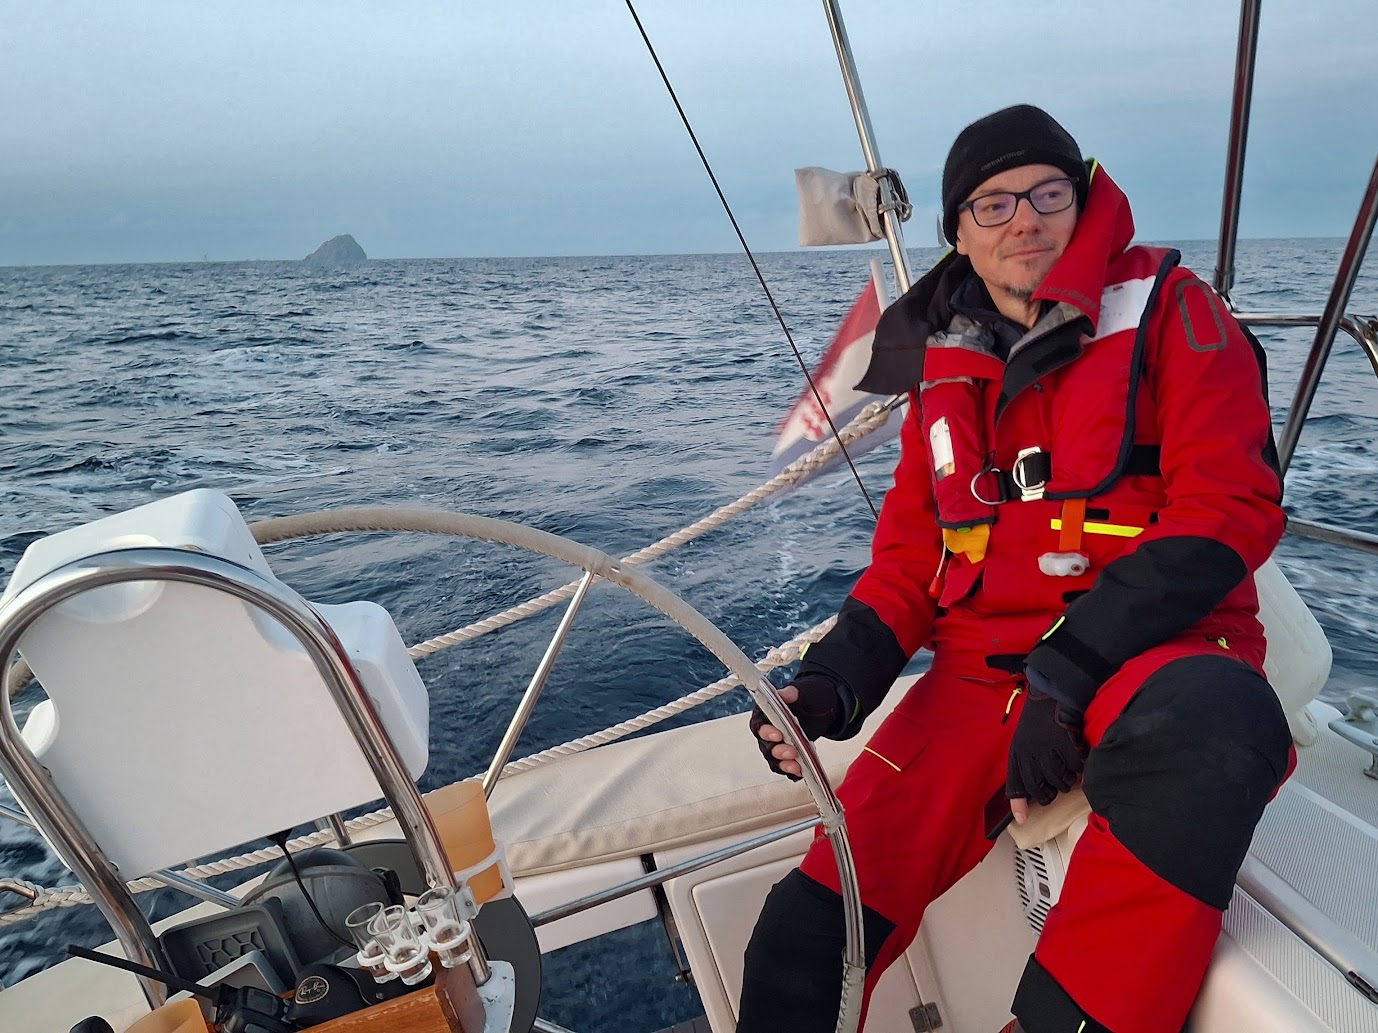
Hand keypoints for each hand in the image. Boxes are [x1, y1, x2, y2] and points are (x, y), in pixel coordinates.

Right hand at [749, 672, 844, 779]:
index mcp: (766, 714)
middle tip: (791, 751)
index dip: (765, 732)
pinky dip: (793, 771)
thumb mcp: (804, 692)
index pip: (758, 725)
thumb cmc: (808, 698)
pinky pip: (787, 768)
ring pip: (775, 760)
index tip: (777, 734)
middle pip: (766, 746)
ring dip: (784, 764)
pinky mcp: (789, 757)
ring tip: (796, 764)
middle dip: (778, 751)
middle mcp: (769, 732)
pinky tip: (801, 771)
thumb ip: (793, 693)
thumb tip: (785, 694)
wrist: (822, 708)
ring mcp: (778, 746)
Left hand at [1007, 689, 1087, 819]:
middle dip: (1048, 794)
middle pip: (1039, 788)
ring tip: (1069, 776)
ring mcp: (1047, 750)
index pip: (1016, 783)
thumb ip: (1027, 761)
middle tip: (1056, 790)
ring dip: (1065, 782)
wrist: (1052, 694)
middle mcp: (1029, 753)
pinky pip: (1074, 768)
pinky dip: (1079, 770)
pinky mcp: (1064, 745)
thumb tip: (1035, 785)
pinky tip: (1079, 763)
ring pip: (1058, 781)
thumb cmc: (1039, 718)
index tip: (1022, 820)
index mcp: (1017, 752)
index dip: (1019, 803)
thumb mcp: (1025, 739)